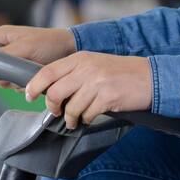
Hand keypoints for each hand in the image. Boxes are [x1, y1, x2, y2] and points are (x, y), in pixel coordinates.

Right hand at [0, 24, 75, 88]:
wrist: (70, 50)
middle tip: (6, 78)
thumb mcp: (25, 47)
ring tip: (21, 78)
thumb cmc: (49, 43)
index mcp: (1, 36)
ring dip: (6, 82)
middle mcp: (3, 47)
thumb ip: (4, 56)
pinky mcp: (19, 70)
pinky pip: (10, 81)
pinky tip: (26, 82)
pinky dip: (16, 85)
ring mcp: (11, 59)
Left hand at [25, 51, 152, 128]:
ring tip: (76, 120)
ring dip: (71, 118)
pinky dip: (86, 119)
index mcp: (80, 58)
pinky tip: (90, 117)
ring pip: (70, 107)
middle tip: (56, 112)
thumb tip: (53, 90)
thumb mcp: (95, 64)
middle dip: (52, 107)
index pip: (47, 71)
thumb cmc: (122, 73)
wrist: (149, 77)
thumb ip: (74, 73)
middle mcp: (86, 69)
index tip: (29, 95)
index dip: (34, 85)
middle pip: (54, 92)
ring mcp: (96, 83)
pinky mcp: (107, 98)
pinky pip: (87, 114)